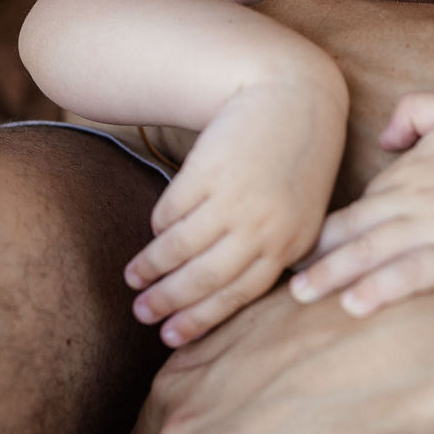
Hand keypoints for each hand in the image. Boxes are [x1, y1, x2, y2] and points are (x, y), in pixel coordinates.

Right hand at [125, 81, 341, 345]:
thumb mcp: (299, 210)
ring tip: (133, 278)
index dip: (200, 319)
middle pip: (204, 278)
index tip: (170, 338)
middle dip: (168, 301)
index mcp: (290, 243)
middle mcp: (263, 227)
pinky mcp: (208, 171)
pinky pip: (172, 211)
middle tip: (141, 313)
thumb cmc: (293, 159)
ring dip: (151, 268)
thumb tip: (225, 294)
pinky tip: (153, 232)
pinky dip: (159, 225)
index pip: (238, 295)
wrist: (293, 95)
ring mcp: (234, 199)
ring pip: (181, 248)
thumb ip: (274, 250)